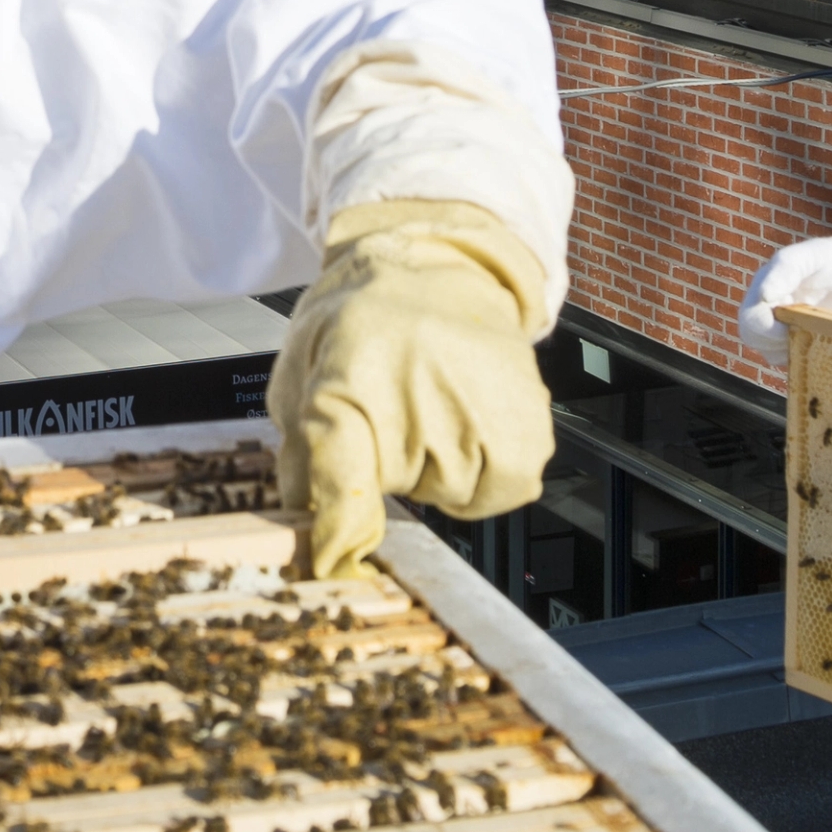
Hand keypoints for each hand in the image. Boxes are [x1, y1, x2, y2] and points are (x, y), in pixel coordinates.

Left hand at [267, 198, 554, 581]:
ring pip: (463, 494)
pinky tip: (468, 417)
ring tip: (434, 414)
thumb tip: (311, 540)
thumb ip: (301, 464)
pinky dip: (488, 467)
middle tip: (394, 419)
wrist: (435, 267)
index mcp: (346, 377)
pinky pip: (509, 482)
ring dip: (445, 473)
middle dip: (396, 476)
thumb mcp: (303, 383)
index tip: (335, 564)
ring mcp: (483, 400)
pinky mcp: (531, 418)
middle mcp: (420, 387)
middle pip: (410, 492)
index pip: (340, 473)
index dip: (337, 528)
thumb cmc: (360, 327)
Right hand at [736, 236, 831, 355]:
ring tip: (818, 334)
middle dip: (776, 341)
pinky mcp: (803, 343)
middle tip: (806, 332)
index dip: (765, 328)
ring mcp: (785, 328)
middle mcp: (770, 308)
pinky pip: (794, 361)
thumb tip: (763, 295)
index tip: (792, 326)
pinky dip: (806, 358)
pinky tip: (823, 343)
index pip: (750, 317)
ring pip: (771, 353)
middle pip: (754, 338)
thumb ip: (786, 267)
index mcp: (766, 286)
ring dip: (792, 350)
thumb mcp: (814, 254)